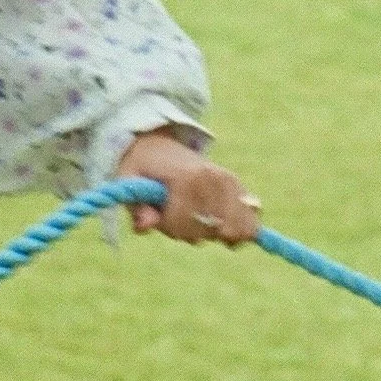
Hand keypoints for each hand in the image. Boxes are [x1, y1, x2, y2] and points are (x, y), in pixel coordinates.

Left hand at [116, 130, 261, 247]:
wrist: (158, 145)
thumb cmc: (141, 168)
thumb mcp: (128, 182)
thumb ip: (137, 207)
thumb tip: (145, 226)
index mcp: (188, 178)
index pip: (186, 223)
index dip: (169, 226)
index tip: (158, 214)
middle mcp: (214, 178)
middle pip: (212, 229)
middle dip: (191, 232)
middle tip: (177, 215)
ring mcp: (230, 182)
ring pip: (237, 228)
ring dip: (217, 234)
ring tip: (200, 221)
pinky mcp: (238, 186)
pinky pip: (252, 218)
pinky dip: (241, 230)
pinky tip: (226, 232)